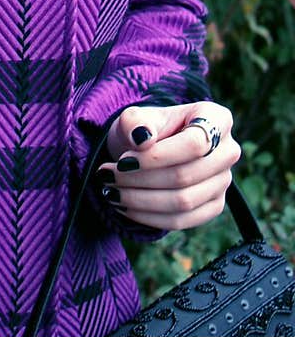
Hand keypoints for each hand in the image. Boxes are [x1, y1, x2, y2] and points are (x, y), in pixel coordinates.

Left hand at [96, 103, 240, 230]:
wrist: (148, 146)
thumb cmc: (145, 128)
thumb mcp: (135, 117)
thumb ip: (135, 122)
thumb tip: (143, 139)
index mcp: (216, 119)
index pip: (195, 143)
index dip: (157, 157)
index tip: (123, 161)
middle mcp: (228, 150)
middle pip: (186, 175)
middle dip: (141, 180)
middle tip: (108, 177)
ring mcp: (223, 181)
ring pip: (184, 201)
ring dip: (141, 201)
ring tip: (111, 192)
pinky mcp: (214, 206)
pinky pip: (184, 220)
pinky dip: (150, 217)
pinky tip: (125, 207)